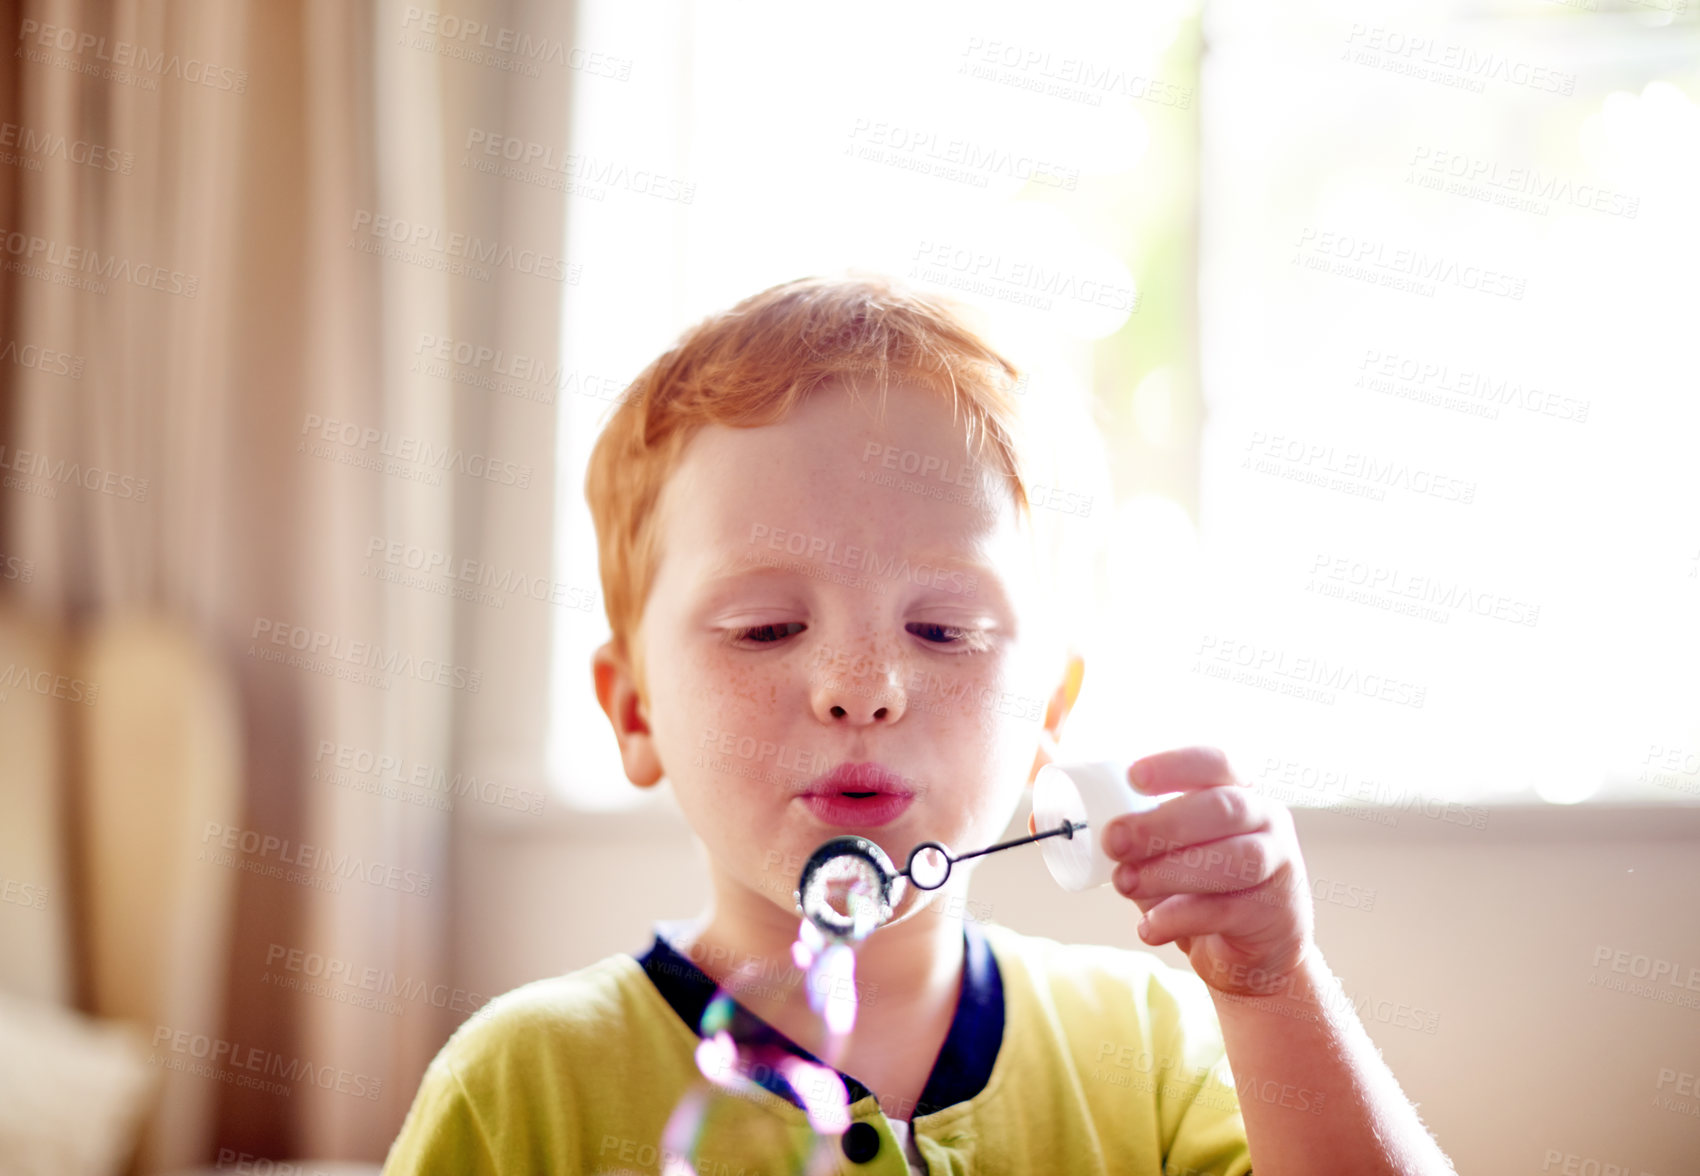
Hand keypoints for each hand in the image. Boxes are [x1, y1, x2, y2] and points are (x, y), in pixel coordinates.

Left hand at [1103, 747, 1315, 997]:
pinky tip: (1149, 926)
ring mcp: (1277, 865)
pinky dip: (1178, 918)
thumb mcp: (1172, 851)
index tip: (1133, 777)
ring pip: (1230, 859)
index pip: (1215, 763)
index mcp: (1238, 790)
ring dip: (1167, 871)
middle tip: (1113, 841)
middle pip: (1221, 808)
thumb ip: (1135, 834)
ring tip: (1125, 883)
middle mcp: (1266, 819)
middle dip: (1161, 824)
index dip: (1175, 766)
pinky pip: (1225, 911)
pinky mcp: (1274, 912)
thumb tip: (1060, 824)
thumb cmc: (1203, 887)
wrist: (1255, 950)